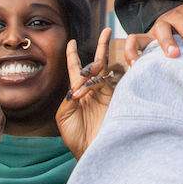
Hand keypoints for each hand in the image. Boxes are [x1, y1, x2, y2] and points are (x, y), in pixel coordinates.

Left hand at [57, 29, 126, 157]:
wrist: (93, 153)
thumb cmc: (76, 138)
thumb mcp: (64, 116)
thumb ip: (69, 96)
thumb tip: (79, 83)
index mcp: (78, 94)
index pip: (76, 69)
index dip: (73, 54)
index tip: (72, 41)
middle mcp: (94, 91)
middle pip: (97, 64)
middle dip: (102, 48)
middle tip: (107, 31)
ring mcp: (107, 94)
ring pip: (107, 70)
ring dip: (102, 63)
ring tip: (99, 64)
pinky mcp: (118, 99)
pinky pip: (116, 82)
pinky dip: (107, 78)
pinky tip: (105, 77)